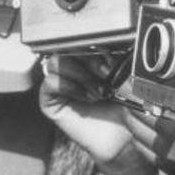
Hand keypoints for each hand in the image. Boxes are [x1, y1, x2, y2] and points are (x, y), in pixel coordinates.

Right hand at [38, 55, 156, 174]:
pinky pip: (49, 82)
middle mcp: (73, 66)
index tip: (113, 57)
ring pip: (56, 60)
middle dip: (90, 59)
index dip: (96, 43)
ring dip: (79, 73)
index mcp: (90, 55)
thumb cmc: (126, 106)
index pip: (82, 37)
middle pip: (68, 45)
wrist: (122, 137)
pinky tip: (87, 97)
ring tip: (97, 90)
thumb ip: (118, 57)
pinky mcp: (51, 99)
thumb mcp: (125, 76)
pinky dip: (69, 86)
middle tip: (107, 75)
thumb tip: (115, 43)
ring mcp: (61, 81)